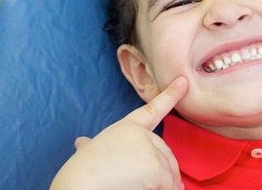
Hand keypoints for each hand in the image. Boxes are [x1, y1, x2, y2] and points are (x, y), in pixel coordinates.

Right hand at [51, 77, 188, 189]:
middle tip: (151, 184)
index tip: (183, 81)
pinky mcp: (156, 167)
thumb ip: (91, 145)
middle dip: (165, 169)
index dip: (170, 94)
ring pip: (169, 172)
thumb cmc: (79, 173)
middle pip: (166, 152)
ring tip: (143, 189)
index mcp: (127, 127)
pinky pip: (169, 185)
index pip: (153, 109)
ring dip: (164, 186)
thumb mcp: (86, 152)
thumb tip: (81, 143)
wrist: (78, 186)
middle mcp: (141, 134)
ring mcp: (150, 149)